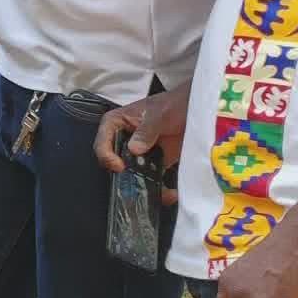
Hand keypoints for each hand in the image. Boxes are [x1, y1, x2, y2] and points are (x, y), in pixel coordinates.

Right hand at [92, 86, 189, 203]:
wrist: (195, 110)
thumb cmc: (173, 103)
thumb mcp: (159, 114)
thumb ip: (147, 130)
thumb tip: (135, 149)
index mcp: (116, 124)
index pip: (102, 142)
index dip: (107, 156)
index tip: (120, 166)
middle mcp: (123, 140)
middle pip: (115, 162)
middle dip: (125, 177)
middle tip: (137, 185)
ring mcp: (138, 154)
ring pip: (132, 174)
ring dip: (142, 186)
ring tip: (158, 193)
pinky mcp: (153, 163)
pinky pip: (151, 179)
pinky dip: (159, 188)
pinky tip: (169, 193)